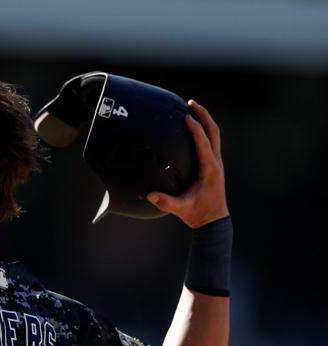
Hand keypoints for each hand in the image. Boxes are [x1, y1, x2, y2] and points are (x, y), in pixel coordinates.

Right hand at [147, 100, 228, 228]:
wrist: (213, 220)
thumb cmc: (198, 214)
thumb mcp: (182, 209)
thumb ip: (167, 202)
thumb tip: (150, 195)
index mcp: (209, 169)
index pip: (204, 143)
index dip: (196, 129)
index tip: (186, 117)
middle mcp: (215, 162)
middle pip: (214, 132)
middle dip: (204, 116)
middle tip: (190, 103)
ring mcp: (216, 162)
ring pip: (214, 134)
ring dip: (205, 120)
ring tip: (191, 108)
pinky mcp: (213, 164)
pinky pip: (210, 142)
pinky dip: (203, 130)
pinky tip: (192, 127)